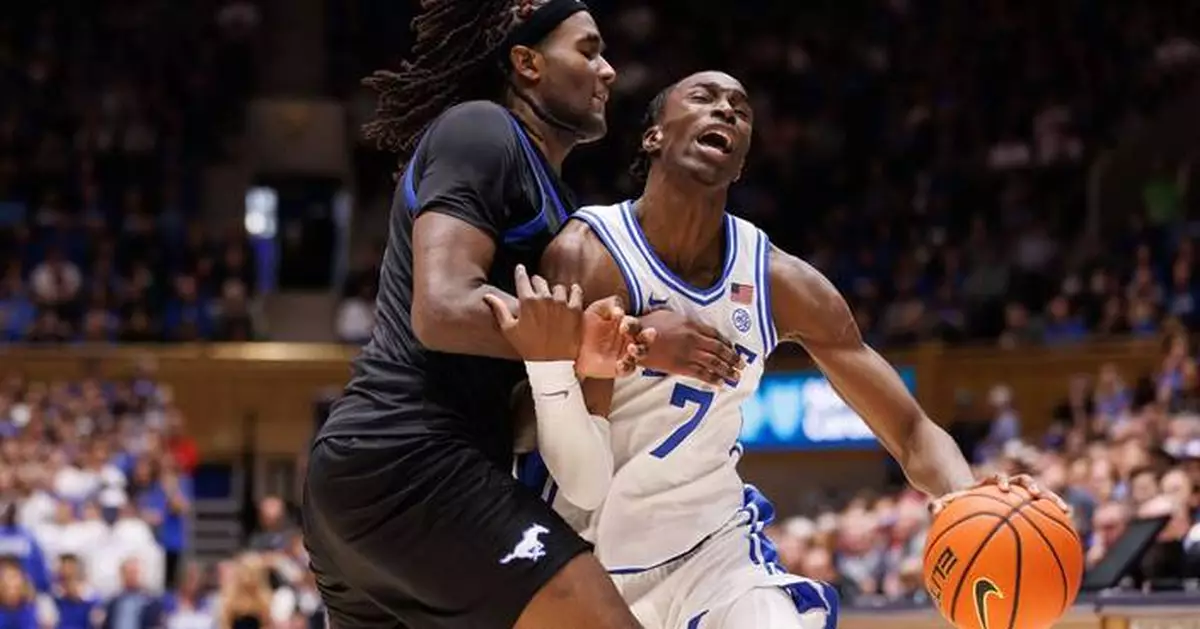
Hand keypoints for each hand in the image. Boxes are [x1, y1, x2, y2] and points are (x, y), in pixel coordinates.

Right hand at [484, 265, 583, 360]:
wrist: (552, 364)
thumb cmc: (528, 347)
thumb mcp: (509, 330)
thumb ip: (499, 309)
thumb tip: (487, 296)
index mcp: (527, 301)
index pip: (522, 278)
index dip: (521, 272)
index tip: (521, 269)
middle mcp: (544, 298)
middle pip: (540, 281)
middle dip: (537, 283)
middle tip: (536, 288)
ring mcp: (561, 303)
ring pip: (558, 287)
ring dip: (554, 291)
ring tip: (553, 299)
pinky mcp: (575, 310)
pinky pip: (576, 292)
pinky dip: (573, 291)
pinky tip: (571, 292)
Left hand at [576, 297, 656, 378]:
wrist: (570, 344)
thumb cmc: (585, 324)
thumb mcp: (596, 309)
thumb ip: (610, 304)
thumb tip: (620, 311)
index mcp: (626, 325)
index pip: (636, 324)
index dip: (632, 324)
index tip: (622, 324)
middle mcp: (629, 339)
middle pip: (646, 338)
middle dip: (646, 337)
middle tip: (633, 333)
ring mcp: (625, 354)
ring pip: (641, 354)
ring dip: (640, 351)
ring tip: (631, 349)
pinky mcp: (618, 368)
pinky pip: (628, 369)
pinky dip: (627, 367)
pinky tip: (620, 364)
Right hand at [636, 309, 743, 385]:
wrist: (635, 338)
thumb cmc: (648, 324)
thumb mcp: (668, 313)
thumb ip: (684, 320)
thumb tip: (693, 325)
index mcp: (692, 325)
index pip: (715, 335)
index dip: (726, 343)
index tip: (733, 349)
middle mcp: (694, 339)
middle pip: (718, 350)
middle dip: (732, 358)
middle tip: (742, 365)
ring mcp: (688, 354)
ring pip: (713, 363)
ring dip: (727, 370)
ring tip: (736, 376)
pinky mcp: (680, 367)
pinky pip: (701, 373)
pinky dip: (712, 378)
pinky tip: (721, 383)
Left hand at [929, 473, 1071, 515]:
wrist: (963, 491)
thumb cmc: (955, 499)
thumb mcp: (946, 500)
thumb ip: (940, 503)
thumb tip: (932, 508)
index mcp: (986, 485)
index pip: (994, 478)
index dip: (1000, 480)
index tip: (1004, 488)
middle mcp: (1003, 486)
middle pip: (1021, 480)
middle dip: (1031, 485)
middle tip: (1038, 494)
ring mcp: (1015, 493)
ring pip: (1036, 493)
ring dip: (1049, 498)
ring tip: (1064, 510)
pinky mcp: (1022, 502)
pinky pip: (1039, 508)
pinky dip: (1050, 516)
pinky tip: (1065, 527)